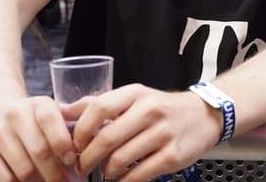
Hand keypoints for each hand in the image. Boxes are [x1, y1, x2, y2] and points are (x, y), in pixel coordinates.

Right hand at [0, 95, 77, 181]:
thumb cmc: (28, 115)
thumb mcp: (47, 111)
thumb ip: (63, 129)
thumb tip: (76, 159)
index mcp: (38, 104)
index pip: (51, 121)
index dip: (63, 145)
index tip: (71, 161)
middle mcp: (16, 115)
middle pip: (40, 152)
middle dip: (55, 173)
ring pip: (24, 169)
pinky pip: (4, 179)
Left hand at [72, 84, 221, 181]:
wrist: (203, 115)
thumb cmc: (161, 108)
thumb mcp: (133, 97)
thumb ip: (100, 103)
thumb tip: (63, 111)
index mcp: (135, 93)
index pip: (98, 108)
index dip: (80, 129)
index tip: (73, 144)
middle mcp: (149, 110)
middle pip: (106, 138)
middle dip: (87, 158)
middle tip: (82, 167)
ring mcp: (163, 133)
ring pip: (120, 159)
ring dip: (106, 172)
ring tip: (105, 172)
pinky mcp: (172, 156)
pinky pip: (138, 175)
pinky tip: (121, 179)